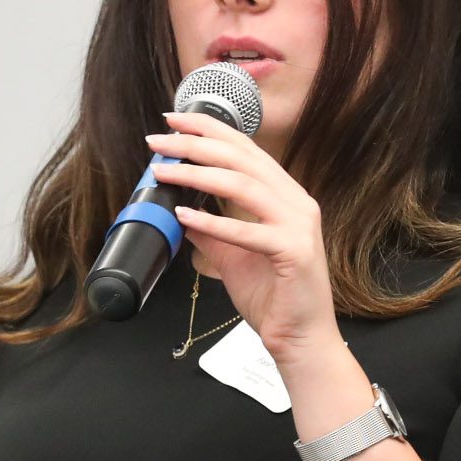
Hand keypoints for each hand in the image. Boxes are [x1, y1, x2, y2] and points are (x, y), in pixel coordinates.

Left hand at [148, 111, 340, 364]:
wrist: (301, 339)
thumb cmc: (274, 298)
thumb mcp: (232, 256)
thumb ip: (211, 231)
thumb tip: (180, 211)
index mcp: (284, 197)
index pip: (245, 150)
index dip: (209, 130)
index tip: (173, 121)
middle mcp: (295, 202)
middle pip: (242, 159)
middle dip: (196, 143)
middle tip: (158, 139)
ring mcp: (298, 225)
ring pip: (244, 186)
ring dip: (197, 175)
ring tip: (163, 171)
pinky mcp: (294, 252)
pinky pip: (248, 232)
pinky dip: (214, 222)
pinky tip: (184, 216)